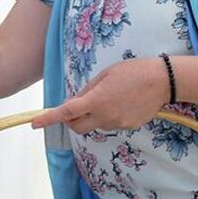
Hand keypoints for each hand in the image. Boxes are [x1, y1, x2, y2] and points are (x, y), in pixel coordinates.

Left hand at [29, 57, 168, 133]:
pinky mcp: (128, 127)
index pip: (67, 112)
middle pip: (78, 127)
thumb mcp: (105, 75)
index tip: (35, 123)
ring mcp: (117, 124)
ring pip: (95, 125)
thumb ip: (87, 90)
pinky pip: (110, 124)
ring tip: (109, 96)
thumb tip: (74, 102)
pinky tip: (121, 102)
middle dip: (70, 120)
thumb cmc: (132, 71)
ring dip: (92, 116)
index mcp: (96, 100)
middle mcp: (105, 116)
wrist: (162, 81)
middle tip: (74, 107)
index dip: (49, 118)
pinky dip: (108, 116)